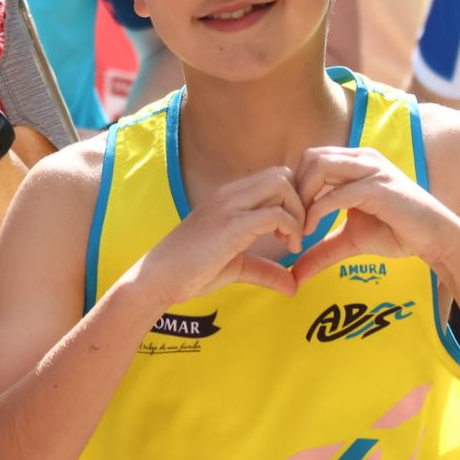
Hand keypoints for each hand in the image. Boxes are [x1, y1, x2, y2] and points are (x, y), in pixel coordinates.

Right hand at [131, 167, 302, 304]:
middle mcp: (230, 194)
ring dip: (298, 212)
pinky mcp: (230, 225)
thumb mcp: (237, 266)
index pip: (275, 176)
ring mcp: (229, 206)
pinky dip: (291, 228)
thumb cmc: (192, 271)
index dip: (294, 200)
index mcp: (230, 197)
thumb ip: (266, 270)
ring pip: (282, 185)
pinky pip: (274, 213)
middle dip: (301, 201)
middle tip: (298, 233)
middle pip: (283, 174)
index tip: (294, 229)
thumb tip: (293, 285)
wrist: (159, 278)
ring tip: (292, 241)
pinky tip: (288, 248)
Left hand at [289, 147, 459, 286]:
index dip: (294, 187)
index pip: (311, 160)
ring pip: (320, 166)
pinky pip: (337, 193)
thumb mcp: (350, 241)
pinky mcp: (378, 187)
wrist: (435, 238)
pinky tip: (311, 232)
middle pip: (310, 157)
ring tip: (298, 228)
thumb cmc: (397, 232)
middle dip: (293, 190)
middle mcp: (362, 158)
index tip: (286, 221)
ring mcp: (371, 169)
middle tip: (287, 224)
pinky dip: (317, 211)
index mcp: (355, 162)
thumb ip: (321, 251)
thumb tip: (294, 273)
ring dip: (302, 197)